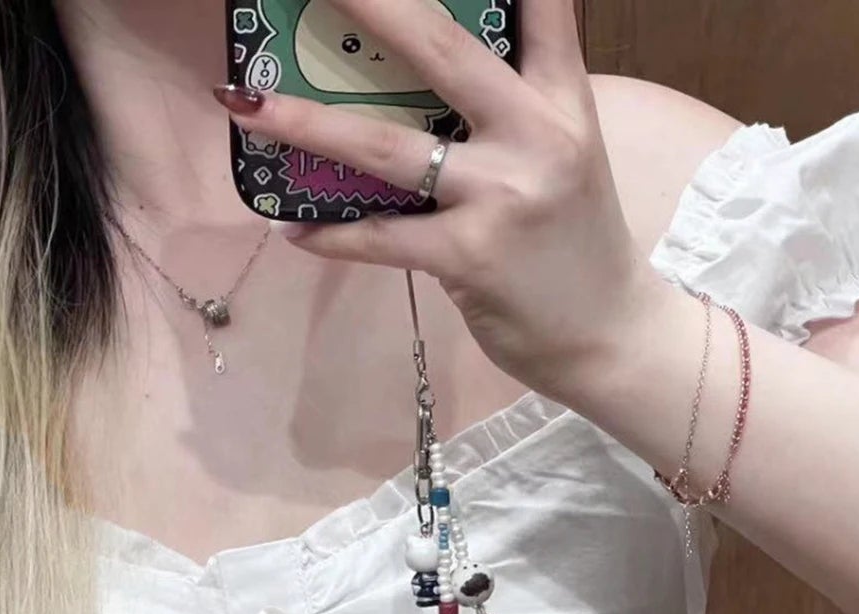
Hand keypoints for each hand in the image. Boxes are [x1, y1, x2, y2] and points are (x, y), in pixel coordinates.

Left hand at [212, 0, 671, 403]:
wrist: (611, 336)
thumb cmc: (574, 242)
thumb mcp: (563, 152)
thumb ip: (513, 104)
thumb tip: (428, 71)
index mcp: (561, 96)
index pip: (537, 4)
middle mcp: (534, 133)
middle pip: (441, 47)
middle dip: (372, 4)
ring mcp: (501, 195)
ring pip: (385, 146)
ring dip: (307, 122)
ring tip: (247, 102)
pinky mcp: (470, 257)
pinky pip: (382, 239)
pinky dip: (331, 234)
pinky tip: (292, 226)